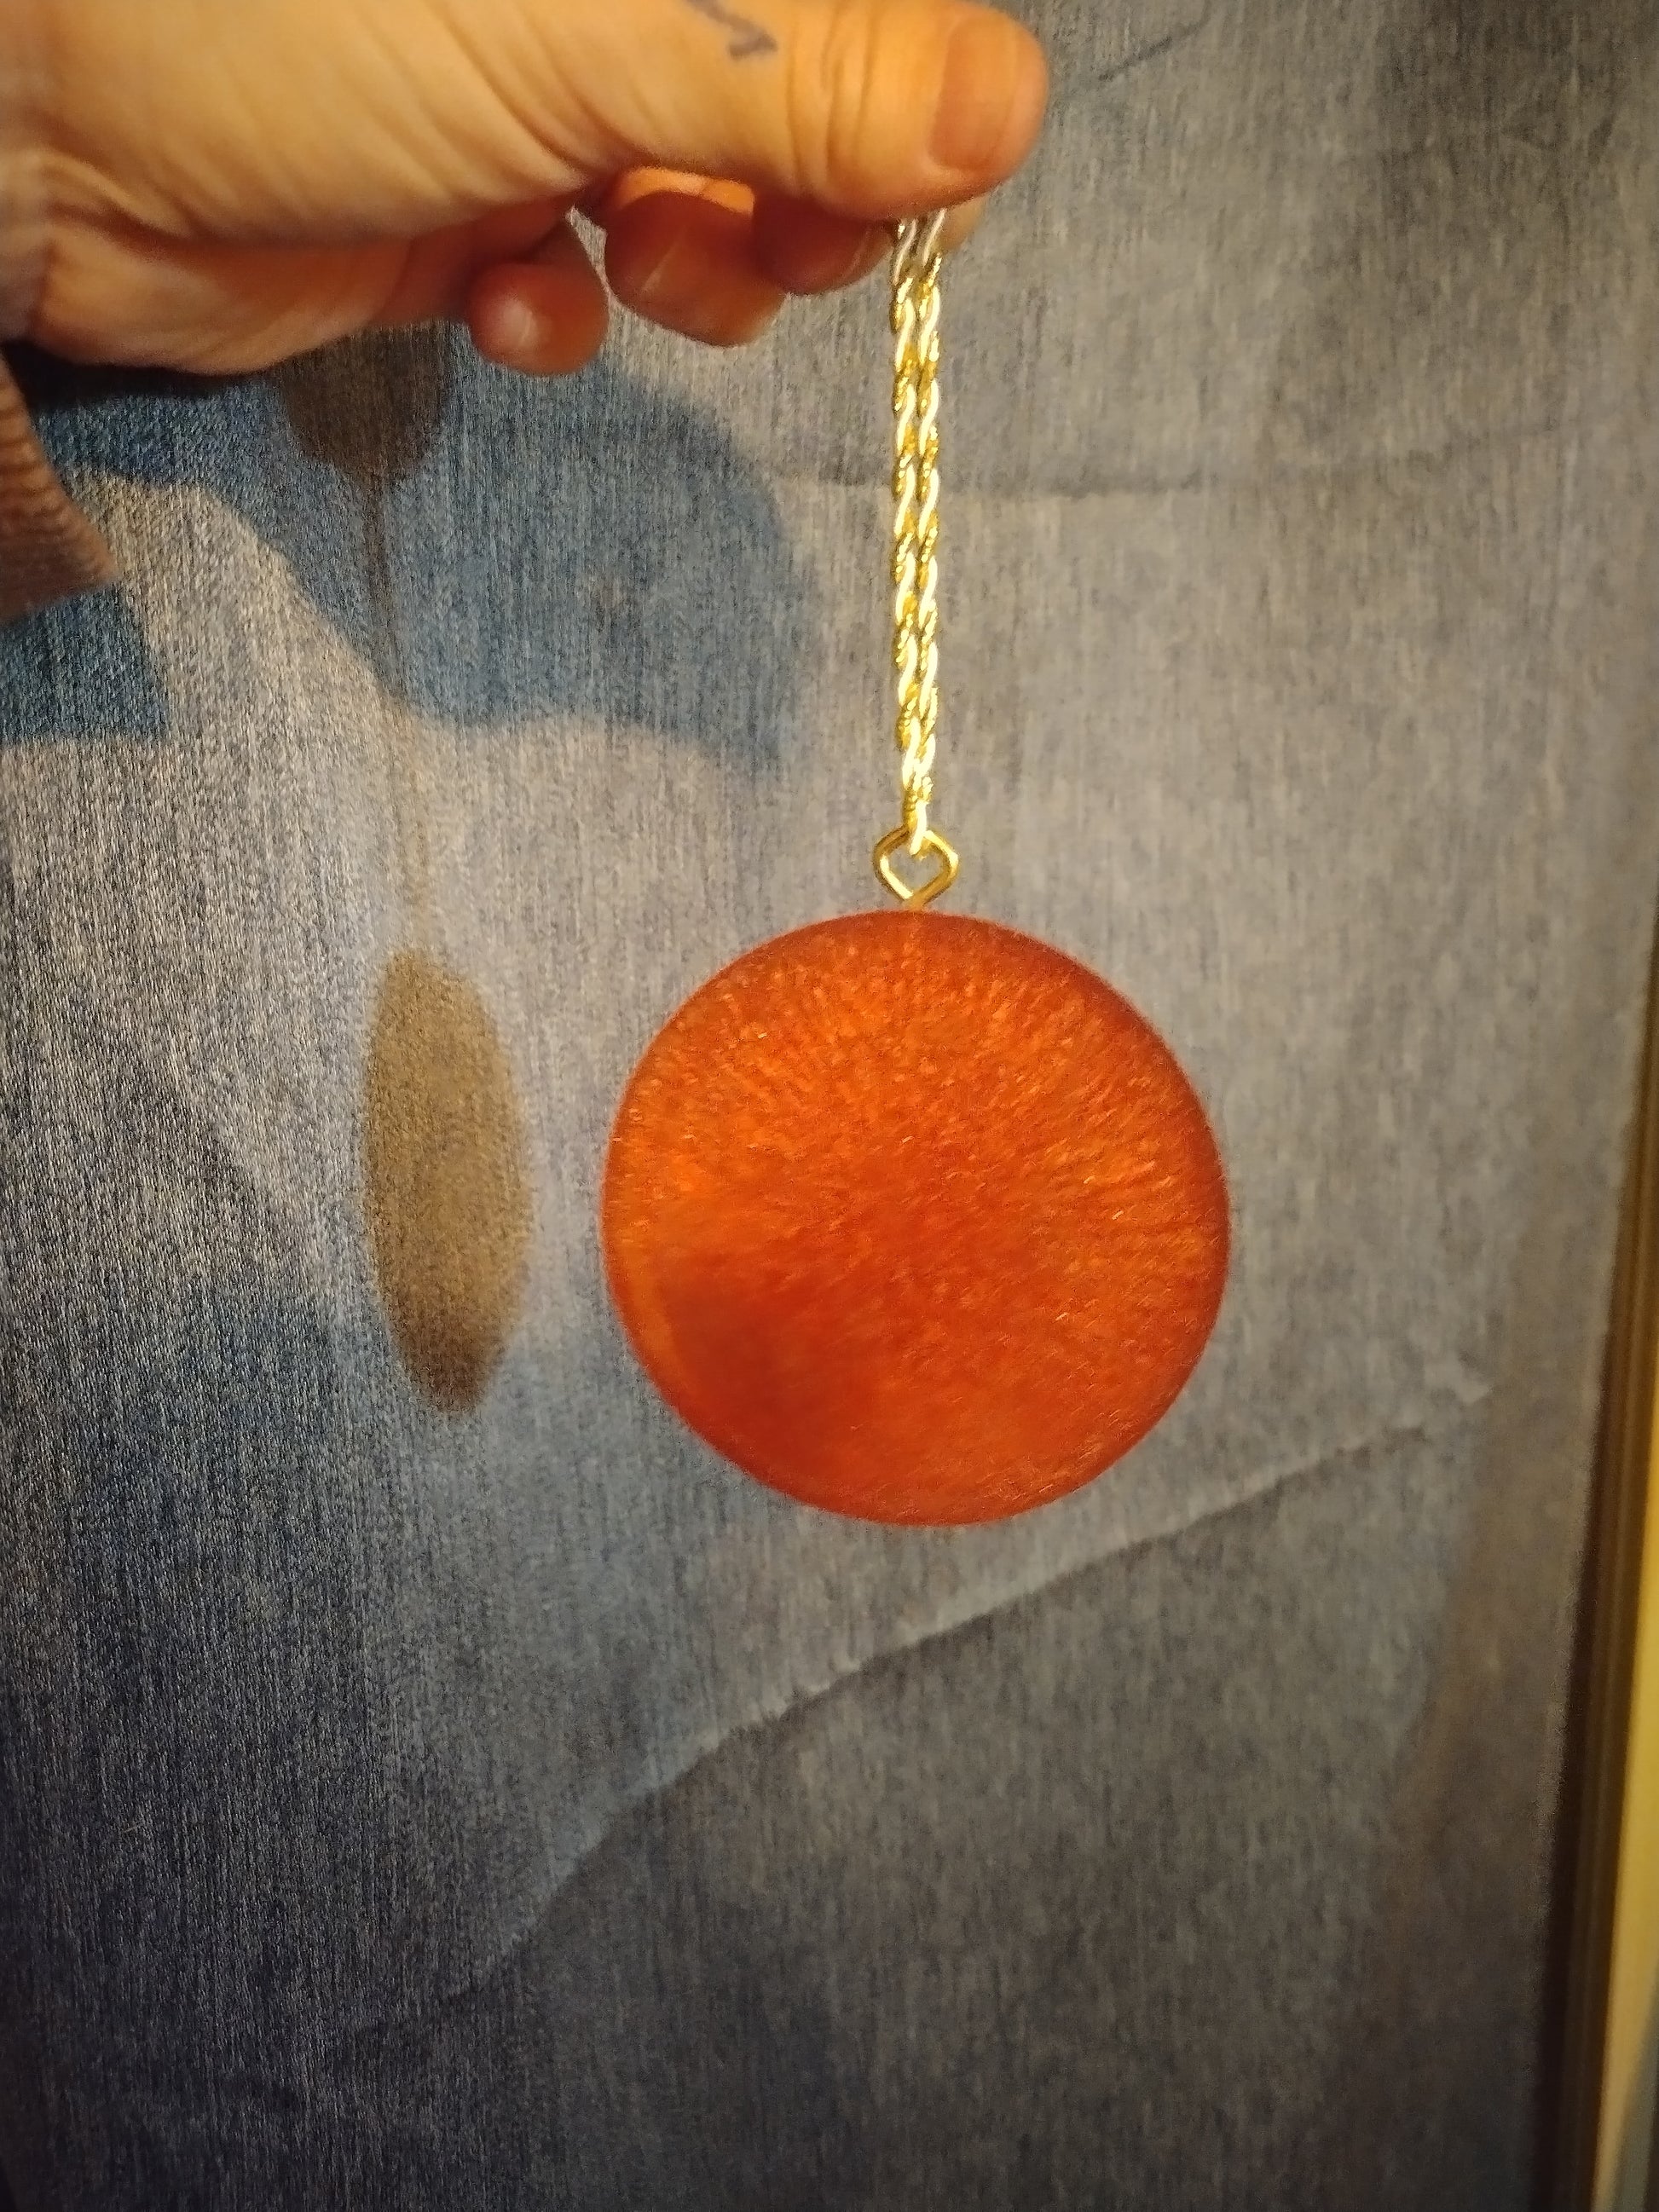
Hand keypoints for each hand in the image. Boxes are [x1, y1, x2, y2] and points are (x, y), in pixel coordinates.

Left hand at [21, 0, 1045, 374]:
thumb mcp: (589, 33)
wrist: (50, 126)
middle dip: (794, 206)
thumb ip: (807, 75)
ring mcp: (523, 97)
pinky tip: (497, 315)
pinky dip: (557, 320)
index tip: (901, 196)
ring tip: (623, 274)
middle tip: (760, 252)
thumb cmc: (296, 19)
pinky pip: (570, 284)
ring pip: (691, 210)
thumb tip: (1015, 107)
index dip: (900, 104)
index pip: (848, 10)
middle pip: (788, 112)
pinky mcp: (454, 211)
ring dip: (690, 272)